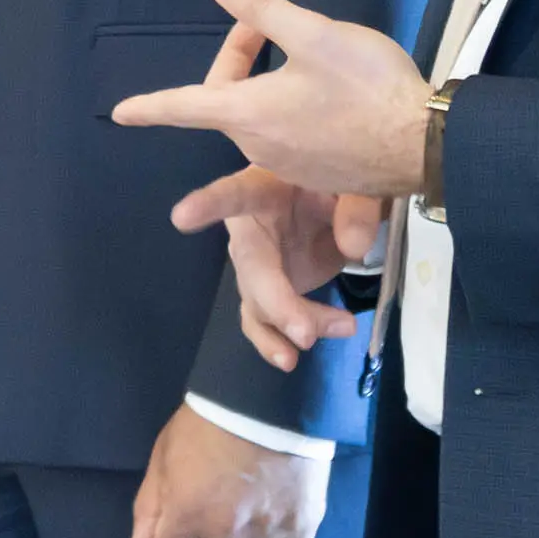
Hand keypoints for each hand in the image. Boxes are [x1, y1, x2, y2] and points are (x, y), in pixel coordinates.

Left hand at [109, 0, 439, 200]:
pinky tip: (332, 90)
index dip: (150, 105)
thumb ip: (261, 8)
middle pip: (228, 101)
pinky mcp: (320, 174)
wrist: (425, 142)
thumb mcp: (314, 34)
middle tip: (269, 24)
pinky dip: (292, 108)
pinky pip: (289, 137)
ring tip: (310, 53)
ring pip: (260, 117)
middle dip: (239, 58)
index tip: (120, 112)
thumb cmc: (369, 86)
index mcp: (249, 114)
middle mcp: (261, 146)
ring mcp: (291, 166)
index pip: (184, 106)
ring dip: (268, 84)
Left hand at [123, 400, 326, 537]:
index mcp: (188, 514)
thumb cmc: (206, 423)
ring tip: (250, 522)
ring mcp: (270, 530)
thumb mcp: (164, 458)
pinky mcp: (305, 522)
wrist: (268, 394)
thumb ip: (149, 512)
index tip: (185, 527)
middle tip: (218, 531)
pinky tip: (276, 512)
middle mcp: (228, 531)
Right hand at [175, 166, 390, 372]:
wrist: (342, 202)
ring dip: (282, 325)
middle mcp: (249, 229)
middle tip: (304, 331)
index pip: (235, 192)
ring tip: (312, 340)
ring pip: (258, 302)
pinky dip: (277, 342)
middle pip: (252, 267)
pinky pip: (265, 322)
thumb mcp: (354, 182)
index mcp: (264, 188)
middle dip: (276, 301)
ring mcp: (256, 264)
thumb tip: (353, 247)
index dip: (210, 204)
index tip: (182, 217)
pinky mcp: (268, 291)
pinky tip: (292, 358)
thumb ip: (356, 205)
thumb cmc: (336, 179)